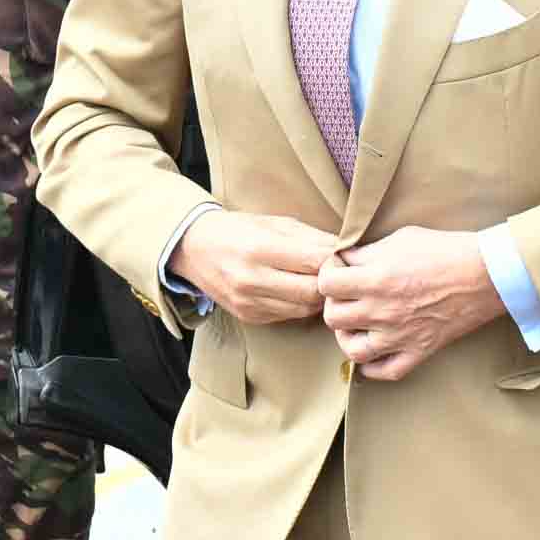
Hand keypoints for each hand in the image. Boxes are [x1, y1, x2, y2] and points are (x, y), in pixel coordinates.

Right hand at [170, 210, 344, 325]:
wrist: (194, 249)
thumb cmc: (238, 229)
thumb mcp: (275, 222)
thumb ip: (311, 237)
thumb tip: (346, 250)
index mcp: (260, 249)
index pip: (314, 262)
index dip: (335, 260)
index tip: (343, 255)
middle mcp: (252, 280)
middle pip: (313, 291)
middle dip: (330, 282)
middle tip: (337, 272)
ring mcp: (250, 303)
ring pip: (304, 309)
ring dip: (318, 296)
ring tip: (319, 280)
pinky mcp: (250, 317)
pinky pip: (289, 316)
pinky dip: (300, 304)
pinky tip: (298, 290)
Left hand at [317, 226, 507, 381]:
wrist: (488, 274)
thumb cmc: (446, 250)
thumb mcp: (401, 238)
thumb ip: (368, 252)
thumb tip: (346, 260)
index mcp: (376, 279)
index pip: (326, 284)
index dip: (327, 274)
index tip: (338, 270)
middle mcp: (383, 311)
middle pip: (333, 317)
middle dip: (334, 303)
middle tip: (346, 295)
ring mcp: (400, 335)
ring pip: (352, 350)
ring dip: (347, 336)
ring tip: (355, 324)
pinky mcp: (418, 351)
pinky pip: (384, 372)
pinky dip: (372, 368)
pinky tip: (373, 351)